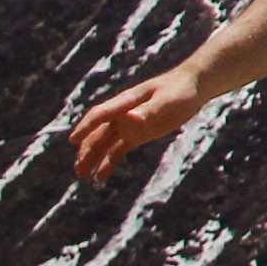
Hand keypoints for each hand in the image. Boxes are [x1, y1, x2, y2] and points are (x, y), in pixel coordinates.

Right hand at [71, 68, 203, 181]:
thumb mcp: (168, 100)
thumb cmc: (180, 90)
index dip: (86, 127)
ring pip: (104, 143)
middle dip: (87, 150)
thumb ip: (149, 110)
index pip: (101, 114)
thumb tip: (130, 119)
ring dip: (93, 158)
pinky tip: (100, 177)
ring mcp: (128, 125)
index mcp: (126, 102)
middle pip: (98, 133)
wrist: (193, 88)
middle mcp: (122, 114)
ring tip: (82, 175)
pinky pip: (117, 149)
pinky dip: (108, 162)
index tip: (73, 140)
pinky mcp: (137, 134)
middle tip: (78, 169)